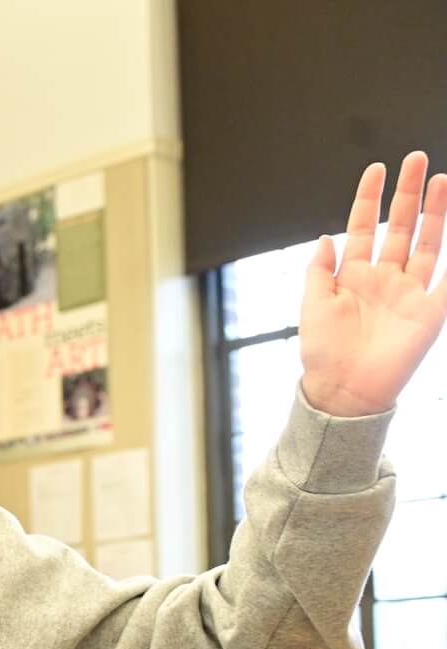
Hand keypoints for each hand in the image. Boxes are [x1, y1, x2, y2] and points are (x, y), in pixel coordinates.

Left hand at [299, 152, 446, 416]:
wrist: (343, 391)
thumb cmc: (322, 352)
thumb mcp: (312, 305)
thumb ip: (318, 269)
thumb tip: (325, 235)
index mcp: (352, 275)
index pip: (362, 225)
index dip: (369, 197)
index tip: (377, 168)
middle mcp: (383, 278)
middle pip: (399, 226)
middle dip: (408, 193)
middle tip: (417, 159)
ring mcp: (409, 292)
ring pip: (426, 243)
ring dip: (435, 212)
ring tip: (442, 180)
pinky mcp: (430, 311)